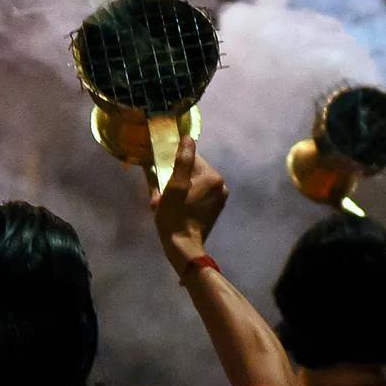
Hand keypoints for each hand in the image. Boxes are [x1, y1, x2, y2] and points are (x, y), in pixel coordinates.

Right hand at [148, 136, 227, 273]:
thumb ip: (182, 160)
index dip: (174, 164)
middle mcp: (221, 184)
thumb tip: (188, 138)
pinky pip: (201, 193)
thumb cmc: (175, 217)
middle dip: (178, 176)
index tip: (163, 176)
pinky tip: (181, 206)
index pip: (191, 158)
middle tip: (165, 191)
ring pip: (196, 182)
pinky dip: (190, 195)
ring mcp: (221, 197)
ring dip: (183, 186)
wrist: (184, 247)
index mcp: (213, 177)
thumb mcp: (174, 187)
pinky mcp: (217, 208)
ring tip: (171, 200)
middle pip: (194, 170)